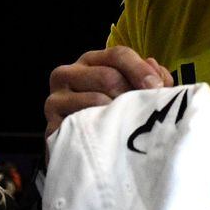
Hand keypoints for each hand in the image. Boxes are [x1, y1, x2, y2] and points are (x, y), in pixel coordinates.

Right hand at [45, 46, 173, 137]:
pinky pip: (83, 124)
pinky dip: (103, 130)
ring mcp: (55, 100)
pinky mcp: (51, 126)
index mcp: (90, 62)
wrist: (84, 155)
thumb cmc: (112, 117)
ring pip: (97, 100)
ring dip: (120, 115)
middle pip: (108, 76)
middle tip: (146, 112)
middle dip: (132, 95)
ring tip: (130, 127)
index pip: (117, 55)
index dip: (140, 70)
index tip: (157, 88)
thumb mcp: (131, 92)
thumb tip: (155, 71)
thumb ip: (148, 79)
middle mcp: (66, 74)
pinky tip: (113, 137)